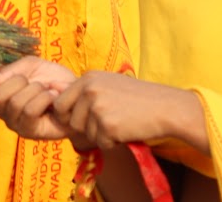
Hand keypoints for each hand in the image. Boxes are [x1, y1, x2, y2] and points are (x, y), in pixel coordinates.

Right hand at [0, 57, 77, 141]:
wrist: (79, 93)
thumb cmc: (53, 79)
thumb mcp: (30, 67)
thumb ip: (8, 72)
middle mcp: (1, 108)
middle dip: (19, 82)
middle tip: (35, 82)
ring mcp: (14, 122)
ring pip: (15, 102)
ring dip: (36, 91)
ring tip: (48, 91)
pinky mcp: (29, 132)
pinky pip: (28, 111)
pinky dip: (42, 100)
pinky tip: (52, 97)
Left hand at [55, 72, 202, 151]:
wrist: (167, 108)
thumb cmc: (139, 97)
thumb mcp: (108, 83)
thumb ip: (84, 90)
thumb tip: (54, 95)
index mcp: (86, 79)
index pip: (59, 102)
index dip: (66, 116)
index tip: (79, 120)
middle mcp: (88, 91)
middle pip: (71, 121)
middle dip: (85, 128)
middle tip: (106, 124)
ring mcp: (98, 108)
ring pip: (86, 134)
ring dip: (101, 135)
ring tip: (120, 124)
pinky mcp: (108, 126)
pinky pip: (102, 143)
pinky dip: (113, 143)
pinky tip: (127, 131)